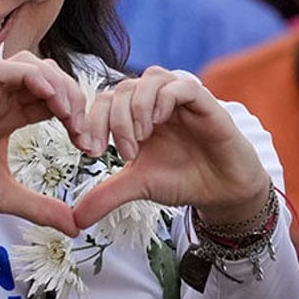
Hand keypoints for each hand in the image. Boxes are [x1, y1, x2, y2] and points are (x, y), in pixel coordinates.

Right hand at [0, 52, 92, 235]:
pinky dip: (30, 75)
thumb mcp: (7, 197)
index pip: (51, 99)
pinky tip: (47, 98)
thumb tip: (75, 227)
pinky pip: (5, 69)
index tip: (86, 144)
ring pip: (29, 65)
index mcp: (8, 117)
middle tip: (81, 128)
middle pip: (47, 76)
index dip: (75, 113)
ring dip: (55, 83)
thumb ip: (40, 207)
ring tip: (67, 112)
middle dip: (72, 96)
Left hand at [74, 66, 269, 229]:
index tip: (90, 151)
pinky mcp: (205, 102)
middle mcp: (154, 101)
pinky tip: (160, 122)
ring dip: (137, 107)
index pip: (103, 101)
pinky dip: (165, 98)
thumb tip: (75, 219)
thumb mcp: (138, 185)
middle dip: (114, 120)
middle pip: (122, 88)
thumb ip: (106, 195)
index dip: (91, 121)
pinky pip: (182, 85)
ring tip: (140, 138)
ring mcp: (179, 99)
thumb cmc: (181, 179)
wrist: (223, 191)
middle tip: (124, 153)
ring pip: (149, 79)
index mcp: (135, 114)